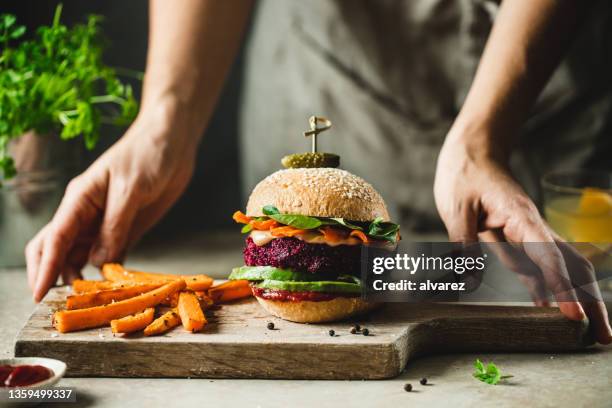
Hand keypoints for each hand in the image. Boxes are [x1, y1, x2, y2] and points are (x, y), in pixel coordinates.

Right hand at [26, 112, 196, 300]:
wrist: (171, 143)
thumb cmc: (148, 154)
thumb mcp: (131, 188)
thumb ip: (115, 226)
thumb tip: (98, 262)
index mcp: (79, 199)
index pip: (54, 239)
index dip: (45, 269)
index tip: (39, 295)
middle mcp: (85, 214)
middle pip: (57, 250)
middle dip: (53, 276)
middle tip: (59, 304)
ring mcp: (104, 224)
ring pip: (81, 257)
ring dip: (80, 278)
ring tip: (85, 302)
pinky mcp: (124, 230)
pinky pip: (109, 256)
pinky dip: (107, 273)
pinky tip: (111, 288)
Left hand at [434, 127, 611, 343]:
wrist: (473, 151)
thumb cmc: (464, 175)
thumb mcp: (456, 207)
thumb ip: (464, 242)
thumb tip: (469, 279)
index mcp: (520, 216)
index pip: (548, 255)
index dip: (561, 286)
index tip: (573, 315)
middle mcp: (533, 227)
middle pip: (572, 265)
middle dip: (590, 300)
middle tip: (603, 337)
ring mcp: (530, 233)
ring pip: (563, 267)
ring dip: (578, 297)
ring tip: (589, 331)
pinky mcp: (520, 238)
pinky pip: (540, 266)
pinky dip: (550, 287)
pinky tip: (550, 309)